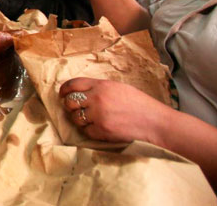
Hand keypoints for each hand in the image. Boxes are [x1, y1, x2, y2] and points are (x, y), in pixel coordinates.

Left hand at [59, 78, 173, 145]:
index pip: (73, 84)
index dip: (64, 90)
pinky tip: (98, 128)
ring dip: (78, 119)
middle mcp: (97, 99)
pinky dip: (89, 130)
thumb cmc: (139, 104)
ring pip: (75, 118)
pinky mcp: (102, 131)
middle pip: (70, 101)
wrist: (155, 122)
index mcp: (101, 85)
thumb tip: (80, 91)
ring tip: (88, 119)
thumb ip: (99, 88)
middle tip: (75, 108)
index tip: (62, 94)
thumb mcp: (118, 88)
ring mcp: (98, 116)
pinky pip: (85, 131)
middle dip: (70, 105)